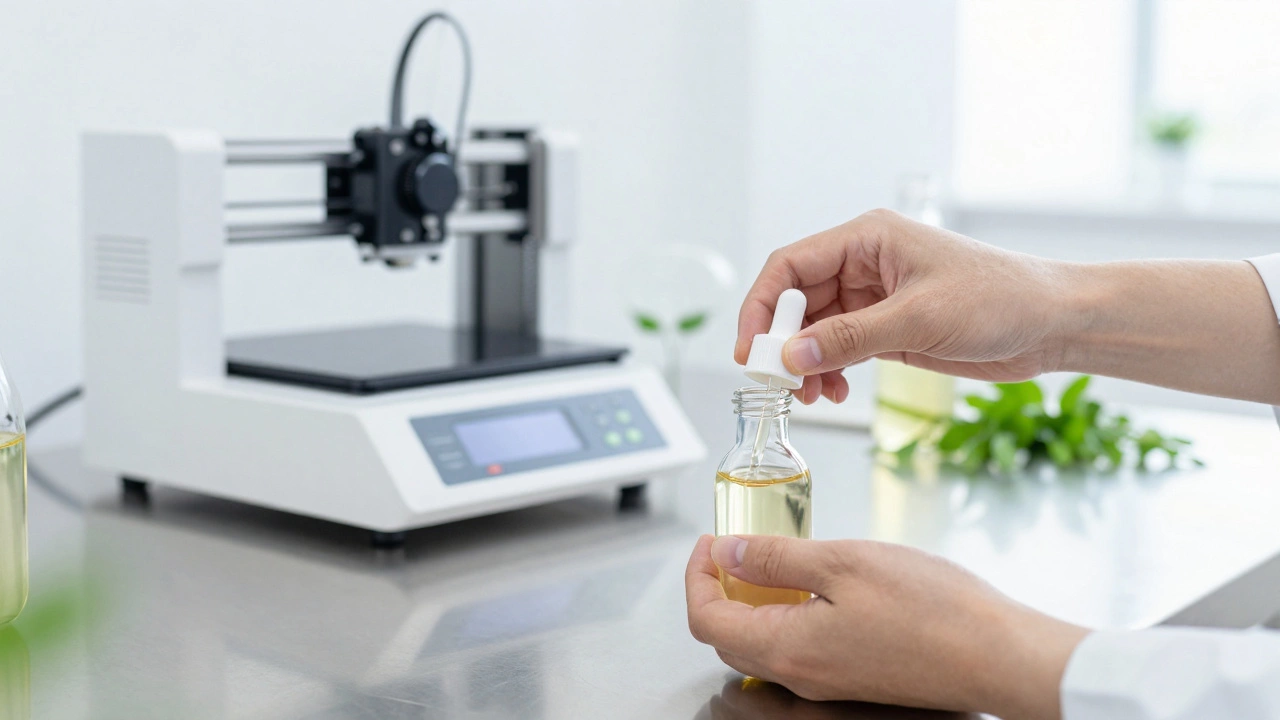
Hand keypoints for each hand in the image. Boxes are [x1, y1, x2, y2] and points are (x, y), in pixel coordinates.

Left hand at [685, 534, 1088, 718]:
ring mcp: (826, 680)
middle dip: (718, 588)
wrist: (999, 654)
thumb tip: (725, 554)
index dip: (695, 576)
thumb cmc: (932, 608)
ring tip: (773, 557)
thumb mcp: (841, 562)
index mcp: (786, 648)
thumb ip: (774, 559)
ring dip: (753, 600)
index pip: (706, 619)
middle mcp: (799, 674)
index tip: (709, 541)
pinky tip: (813, 583)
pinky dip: (786, 614)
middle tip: (732, 546)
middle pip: (728, 636)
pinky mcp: (852, 676)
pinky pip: (797, 648)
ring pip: (762, 643)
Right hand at [735, 210, 1072, 403]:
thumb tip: (791, 357)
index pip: (790, 266)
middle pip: (797, 301)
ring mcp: (875, 298)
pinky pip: (839, 348)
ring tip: (810, 395)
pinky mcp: (888, 327)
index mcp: (867, 239)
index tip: (752, 349)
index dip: (762, 307)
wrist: (1052, 323)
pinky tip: (834, 392)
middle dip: (782, 343)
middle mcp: (864, 264)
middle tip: (777, 382)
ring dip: (804, 363)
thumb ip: (849, 338)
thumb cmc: (1000, 298)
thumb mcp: (919, 317)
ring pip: (815, 330)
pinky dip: (828, 371)